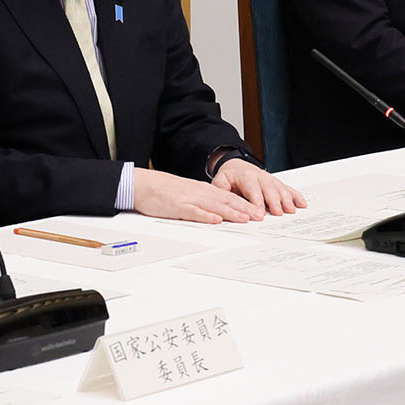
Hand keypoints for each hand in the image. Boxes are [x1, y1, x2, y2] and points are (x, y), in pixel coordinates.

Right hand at [131, 167, 262, 223]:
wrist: (144, 184)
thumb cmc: (164, 191)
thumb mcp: (188, 194)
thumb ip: (203, 201)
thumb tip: (219, 211)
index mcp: (203, 190)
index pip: (228, 197)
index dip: (245, 204)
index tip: (259, 211)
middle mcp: (199, 193)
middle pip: (226, 201)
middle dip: (244, 209)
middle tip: (260, 216)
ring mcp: (189, 199)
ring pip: (214, 206)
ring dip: (231, 212)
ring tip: (246, 218)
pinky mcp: (177, 207)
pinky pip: (194, 212)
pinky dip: (206, 216)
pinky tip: (216, 220)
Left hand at [213, 159, 305, 214]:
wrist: (236, 166)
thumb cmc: (229, 177)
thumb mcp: (220, 181)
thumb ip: (221, 190)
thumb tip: (223, 202)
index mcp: (245, 176)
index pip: (252, 188)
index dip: (256, 201)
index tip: (259, 213)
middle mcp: (260, 176)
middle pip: (269, 188)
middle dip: (274, 201)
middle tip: (278, 213)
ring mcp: (270, 179)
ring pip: (280, 188)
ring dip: (286, 199)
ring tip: (291, 210)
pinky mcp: (277, 183)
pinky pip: (288, 188)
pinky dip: (296, 196)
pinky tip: (302, 204)